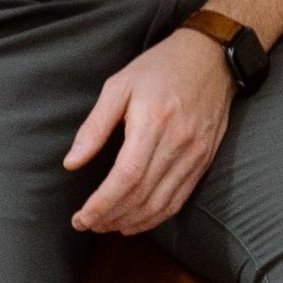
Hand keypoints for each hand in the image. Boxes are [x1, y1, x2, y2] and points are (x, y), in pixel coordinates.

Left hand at [65, 28, 234, 236]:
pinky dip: (156, 217)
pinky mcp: (204, 160)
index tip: (82, 217)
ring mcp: (195, 154)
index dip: (102, 203)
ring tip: (107, 225)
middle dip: (110, 216)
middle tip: (86, 224)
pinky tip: (136, 221)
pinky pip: (179, 199)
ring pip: (161, 203)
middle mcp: (178, 142)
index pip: (126, 177)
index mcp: (153, 122)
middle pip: (142, 195)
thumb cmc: (160, 68)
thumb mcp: (119, 85)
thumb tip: (72, 162)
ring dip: (131, 221)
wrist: (211, 58)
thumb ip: (95, 126)